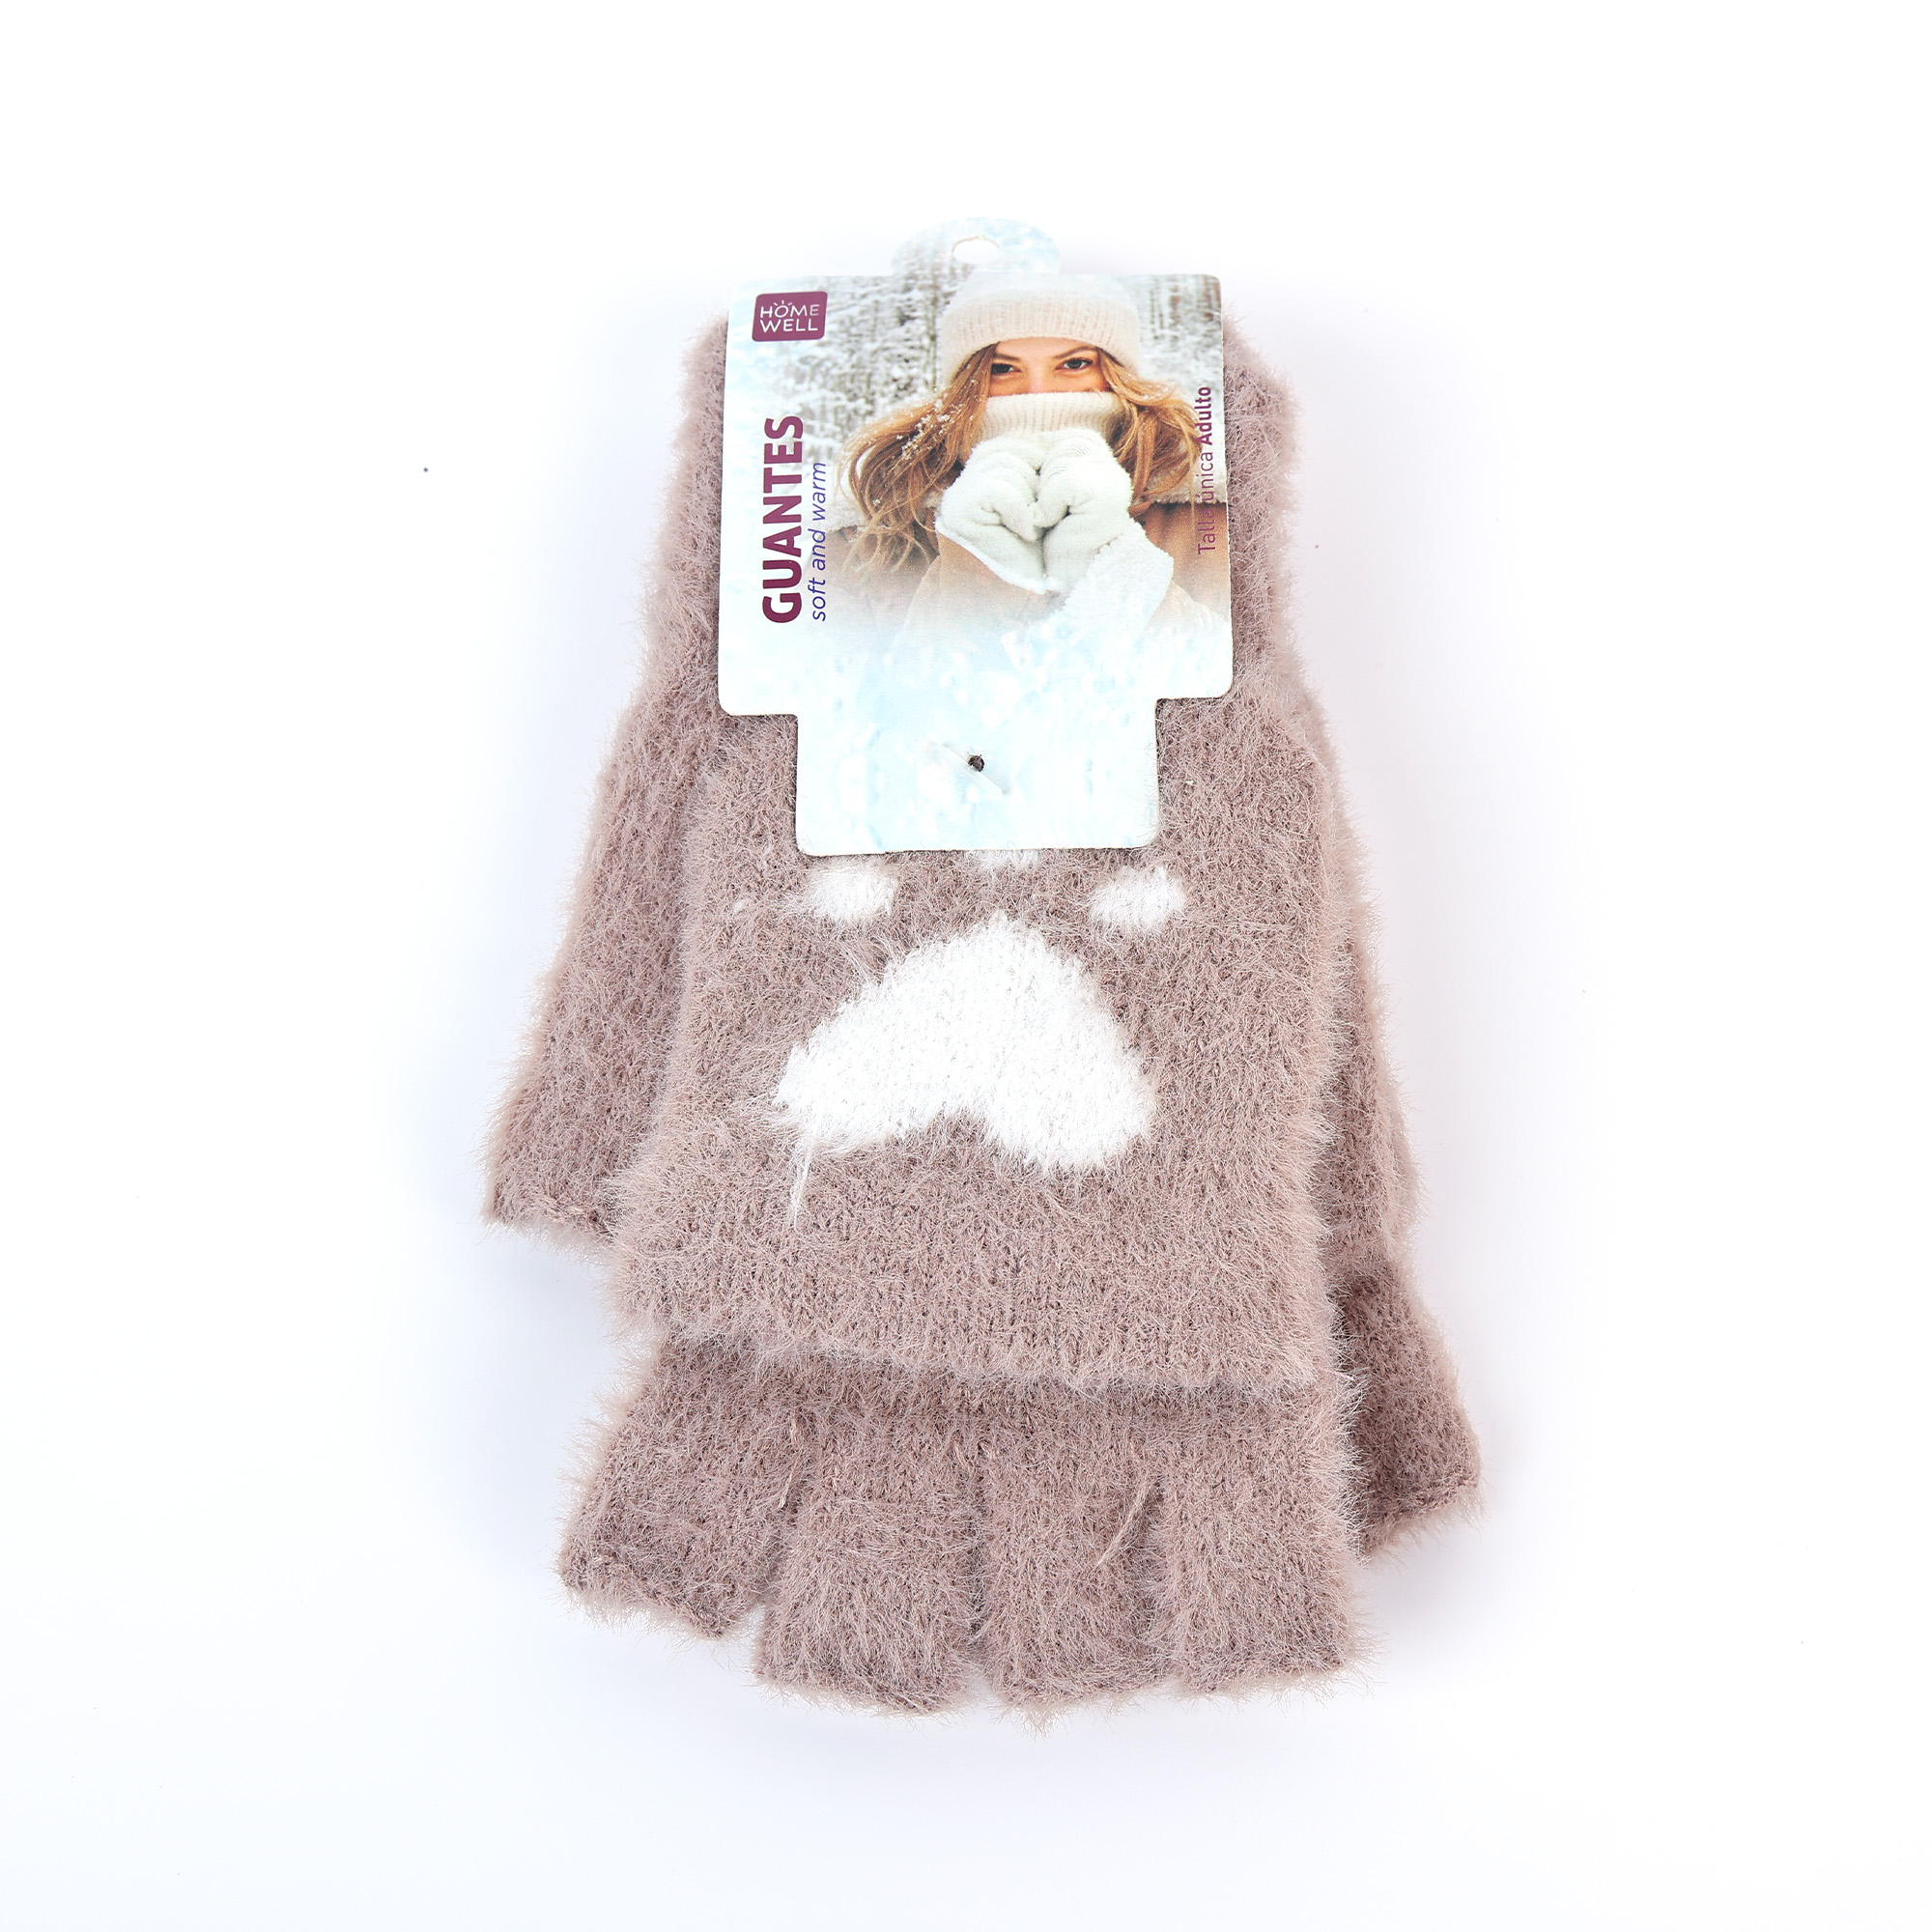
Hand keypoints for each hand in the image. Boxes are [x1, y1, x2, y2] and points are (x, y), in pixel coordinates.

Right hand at [934, 434, 1047, 587]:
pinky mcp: (958, 508)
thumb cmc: (1039, 553)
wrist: (1019, 596)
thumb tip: (1061, 439)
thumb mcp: (1047, 502)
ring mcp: (960, 490)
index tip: (1050, 506)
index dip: (1047, 471)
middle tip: (1040, 522)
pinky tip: (1024, 534)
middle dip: (1039, 486)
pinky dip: (1019, 513)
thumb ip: (1045, 469)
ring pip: (1009, 466)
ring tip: (1030, 531)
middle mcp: (971, 475)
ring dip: (1030, 503)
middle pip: (1018, 450)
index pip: (1026, 443)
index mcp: (992, 467)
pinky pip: (1000, 489)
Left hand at [1031, 428, 1133, 592]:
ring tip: (1057, 519)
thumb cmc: (1053, 534)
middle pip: (1061, 446)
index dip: (1043, 468)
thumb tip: (1033, 437)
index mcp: (1103, 461)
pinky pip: (1061, 485)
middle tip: (1054, 512)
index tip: (1050, 499)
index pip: (1061, 438)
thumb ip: (1047, 458)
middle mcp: (1113, 469)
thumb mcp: (1048, 488)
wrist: (1065, 577)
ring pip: (1059, 464)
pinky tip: (1056, 524)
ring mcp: (1113, 483)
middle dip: (1044, 482)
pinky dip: (1049, 506)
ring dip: (1045, 497)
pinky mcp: (1106, 499)